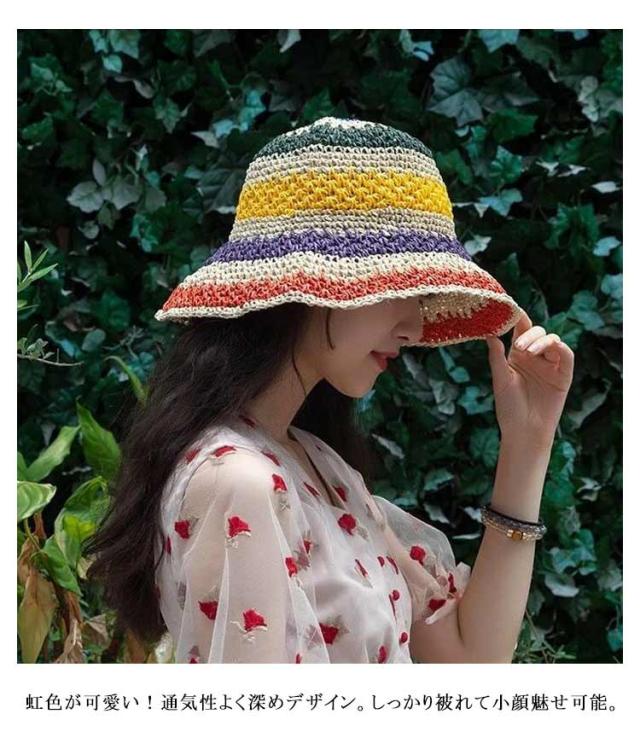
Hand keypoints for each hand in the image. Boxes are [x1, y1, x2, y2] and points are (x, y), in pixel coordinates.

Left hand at [484, 310, 574, 446]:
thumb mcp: (500, 379)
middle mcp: (534, 356)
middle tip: (518, 346)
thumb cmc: (509, 407)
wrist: (524, 431)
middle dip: (528, 334)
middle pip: (536, 332)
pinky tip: (548, 349)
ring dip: (540, 341)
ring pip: (551, 340)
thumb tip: (489, 334)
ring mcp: (550, 365)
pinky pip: (566, 355)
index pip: (519, 330)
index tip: (510, 307)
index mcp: (517, 355)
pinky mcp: (564, 374)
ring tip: (527, 352)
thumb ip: (497, 357)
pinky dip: (559, 348)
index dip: (517, 317)